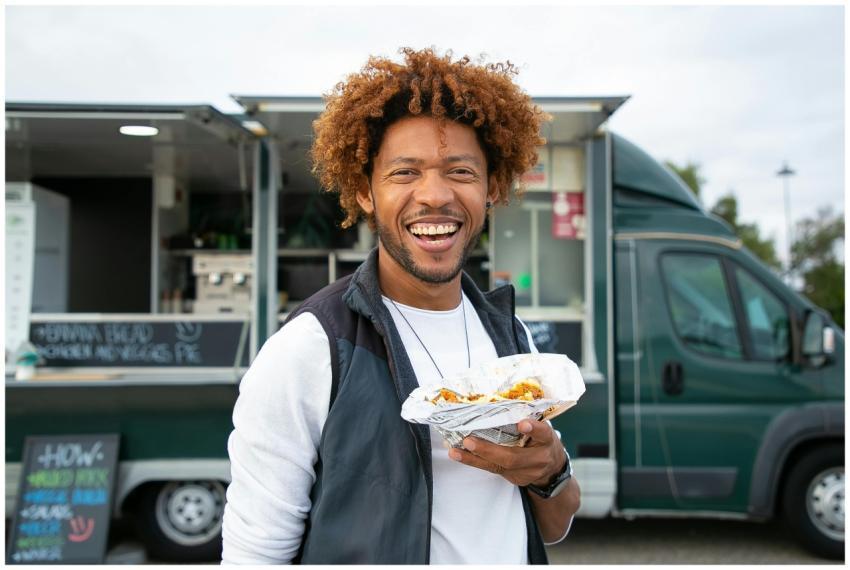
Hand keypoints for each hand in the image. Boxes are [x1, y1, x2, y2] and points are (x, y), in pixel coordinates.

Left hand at [448, 419, 565, 486]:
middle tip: (469, 441)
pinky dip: (475, 461)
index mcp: (547, 440)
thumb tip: (500, 400)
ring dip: (474, 458)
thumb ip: (527, 417)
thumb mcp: (542, 427)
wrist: (551, 469)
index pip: (542, 434)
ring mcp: (525, 472)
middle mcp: (538, 459)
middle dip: (489, 450)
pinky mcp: (514, 479)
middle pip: (513, 457)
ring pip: (498, 467)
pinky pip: (492, 470)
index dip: (533, 429)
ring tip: (456, 451)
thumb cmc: (541, 440)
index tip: (522, 423)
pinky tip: (460, 455)